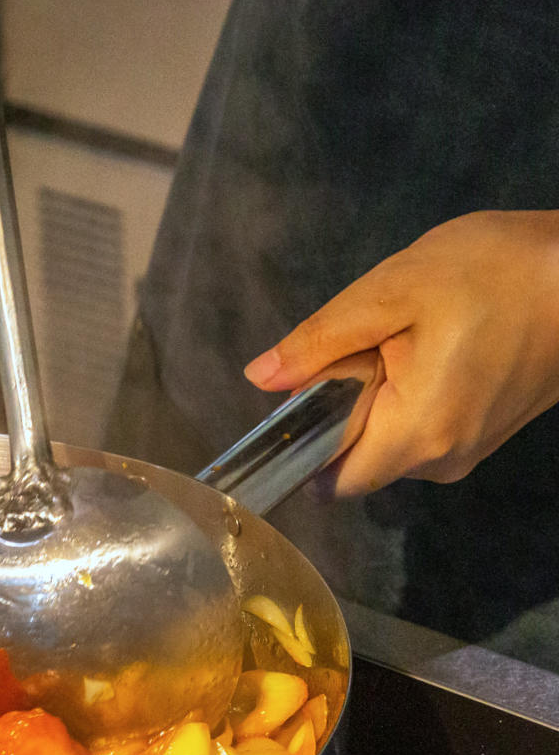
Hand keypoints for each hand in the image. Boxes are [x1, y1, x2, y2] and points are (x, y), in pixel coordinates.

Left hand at [242, 210, 558, 497]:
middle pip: (357, 462)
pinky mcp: (484, 436)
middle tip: (371, 348)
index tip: (306, 395)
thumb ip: (319, 342)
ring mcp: (466, 453)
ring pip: (388, 447)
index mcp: (414, 437)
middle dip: (343, 414)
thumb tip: (259, 378)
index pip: (331, 481)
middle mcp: (440, 463)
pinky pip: (421, 434)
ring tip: (408, 343)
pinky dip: (407, 401)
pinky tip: (433, 351)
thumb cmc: (494, 273)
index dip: (304, 444)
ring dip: (376, 404)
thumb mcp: (390, 292)